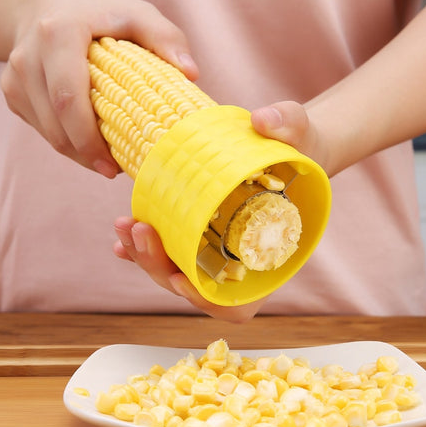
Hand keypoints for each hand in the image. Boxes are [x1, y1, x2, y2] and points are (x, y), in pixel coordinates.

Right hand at [0, 0, 197, 177]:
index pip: (68, 99)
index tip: (112, 166)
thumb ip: (164, 38)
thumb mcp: (136, 14)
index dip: (89, 140)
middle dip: (87, 156)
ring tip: (107, 161)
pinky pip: (43, 131)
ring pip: (49, 134)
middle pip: (57, 124)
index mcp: (59, 34)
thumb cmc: (100, 13)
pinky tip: (89, 144)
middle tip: (114, 171)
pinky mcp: (14, 93)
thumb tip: (191, 74)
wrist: (48, 7)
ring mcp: (16, 77)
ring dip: (79, 155)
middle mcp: (29, 56)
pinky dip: (68, 144)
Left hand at [112, 101, 324, 320]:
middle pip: (194, 289)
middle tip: (140, 232)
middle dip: (160, 268)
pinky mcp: (200, 238)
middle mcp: (240, 266)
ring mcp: (218, 254)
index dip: (207, 301)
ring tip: (126, 226)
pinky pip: (170, 254)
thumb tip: (263, 121)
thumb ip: (289, 125)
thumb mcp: (301, 135)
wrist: (289, 153)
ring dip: (145, 257)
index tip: (182, 278)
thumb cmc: (301, 151)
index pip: (237, 305)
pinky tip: (123, 237)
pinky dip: (143, 251)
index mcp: (269, 260)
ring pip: (175, 274)